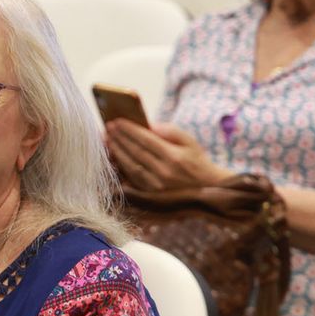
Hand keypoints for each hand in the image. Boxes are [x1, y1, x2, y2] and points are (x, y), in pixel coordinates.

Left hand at [106, 119, 232, 190]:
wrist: (207, 189)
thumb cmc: (196, 160)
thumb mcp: (188, 141)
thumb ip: (168, 130)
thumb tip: (147, 124)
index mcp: (174, 158)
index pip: (146, 140)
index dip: (129, 130)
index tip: (117, 121)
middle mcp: (164, 173)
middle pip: (136, 153)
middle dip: (119, 138)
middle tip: (108, 127)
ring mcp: (157, 186)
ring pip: (130, 166)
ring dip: (116, 152)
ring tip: (107, 140)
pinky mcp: (152, 195)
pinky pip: (131, 178)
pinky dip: (121, 166)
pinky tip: (114, 156)